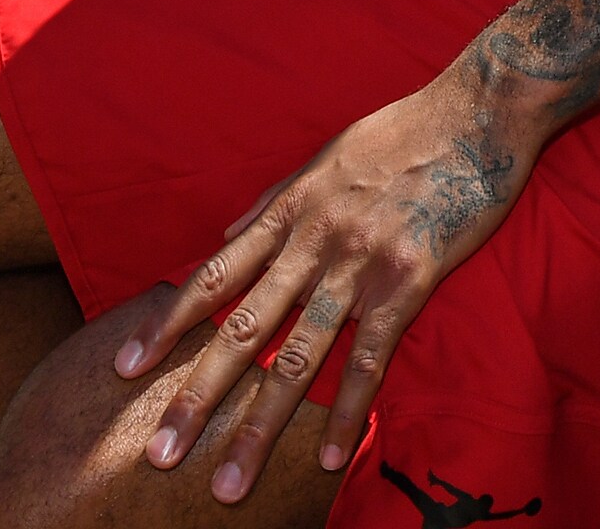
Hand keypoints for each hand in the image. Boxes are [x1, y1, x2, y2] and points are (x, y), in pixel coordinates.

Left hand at [116, 66, 531, 502]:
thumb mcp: (323, 157)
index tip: (124, 368)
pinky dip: (346, 413)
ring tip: (229, 484)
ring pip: (297, 359)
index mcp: (289, 212)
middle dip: (197, 397)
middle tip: (160, 454)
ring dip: (259, 428)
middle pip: (242, 332)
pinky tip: (325, 460)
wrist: (474, 114)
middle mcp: (312, 242)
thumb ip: (273, 202)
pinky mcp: (408, 281)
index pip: (213, 278)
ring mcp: (358, 265)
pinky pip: (369, 359)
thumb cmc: (400, 133)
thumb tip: (226, 235)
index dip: (166, 325)